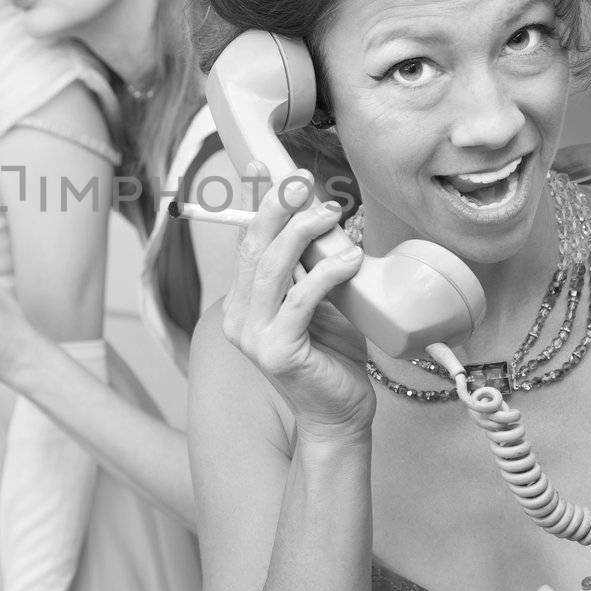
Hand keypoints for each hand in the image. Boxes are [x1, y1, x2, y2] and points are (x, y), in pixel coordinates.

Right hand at [221, 163, 374, 439]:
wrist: (340, 415)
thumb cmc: (332, 358)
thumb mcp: (318, 303)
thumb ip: (309, 270)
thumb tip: (323, 219)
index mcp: (242, 304)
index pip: (247, 244)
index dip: (261, 206)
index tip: (279, 174)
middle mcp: (239, 318)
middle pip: (253, 248)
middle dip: (277, 207)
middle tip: (303, 181)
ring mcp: (253, 337)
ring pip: (272, 268)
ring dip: (303, 233)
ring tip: (333, 215)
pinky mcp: (278, 352)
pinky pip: (302, 298)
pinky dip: (328, 272)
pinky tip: (351, 259)